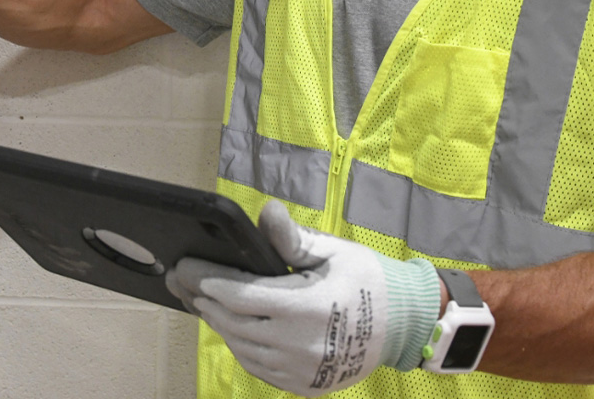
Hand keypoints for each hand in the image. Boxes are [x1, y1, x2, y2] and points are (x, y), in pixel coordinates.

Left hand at [166, 201, 439, 396]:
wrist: (405, 324)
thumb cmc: (367, 279)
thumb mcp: (333, 251)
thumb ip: (293, 238)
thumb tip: (267, 212)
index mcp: (306, 307)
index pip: (241, 296)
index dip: (210, 283)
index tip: (188, 270)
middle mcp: (300, 344)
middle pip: (234, 324)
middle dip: (208, 301)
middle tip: (189, 284)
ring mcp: (301, 370)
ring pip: (242, 349)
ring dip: (221, 325)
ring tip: (208, 304)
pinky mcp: (304, 385)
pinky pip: (260, 368)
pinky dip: (242, 348)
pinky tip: (235, 330)